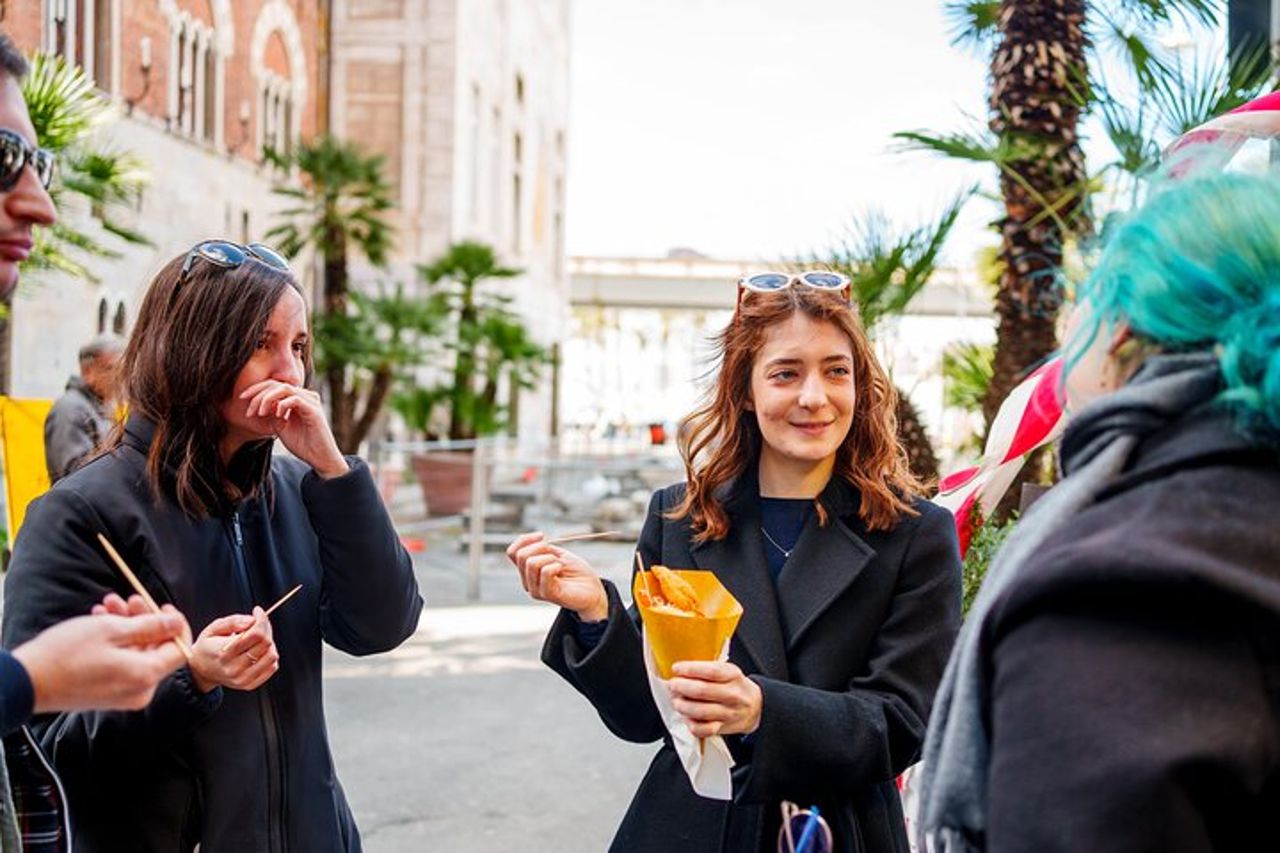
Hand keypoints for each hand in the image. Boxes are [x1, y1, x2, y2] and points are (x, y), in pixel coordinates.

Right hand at [12, 606, 190, 712]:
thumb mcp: (112, 630)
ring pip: (137, 654)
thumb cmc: (67, 654)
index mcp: (146, 676)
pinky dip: (115, 643)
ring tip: (108, 605)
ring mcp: (123, 695)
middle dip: (144, 620)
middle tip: (128, 598)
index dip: (174, 626)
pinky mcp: (107, 694)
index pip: (179, 650)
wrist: (27, 681)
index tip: (161, 607)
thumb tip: (177, 623)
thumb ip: (150, 627)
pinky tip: (99, 621)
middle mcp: (139, 691)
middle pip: (156, 650)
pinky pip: (122, 664)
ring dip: (126, 627)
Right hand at [188, 607, 279, 692]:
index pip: (255, 635)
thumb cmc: (208, 646)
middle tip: (257, 623)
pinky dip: (269, 656)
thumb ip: (232, 622)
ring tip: (257, 639)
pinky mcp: (249, 685)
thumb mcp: (213, 629)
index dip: (261, 619)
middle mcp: (234, 668)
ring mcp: (243, 679)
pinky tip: (258, 651)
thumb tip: (252, 620)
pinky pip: (272, 667)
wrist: (201, 671)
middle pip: (266, 644)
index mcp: (224, 653)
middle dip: (265, 628)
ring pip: (272, 656)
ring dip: (269, 643)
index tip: (257, 611)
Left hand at [239, 379, 348, 477]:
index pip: (274, 385)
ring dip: (267, 399)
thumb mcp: (280, 425)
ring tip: (260, 413)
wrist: (319, 457)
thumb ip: (272, 412)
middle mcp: (305, 396)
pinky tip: (277, 416)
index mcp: (297, 398)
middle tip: (249, 410)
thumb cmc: (302, 444)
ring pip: (284, 388)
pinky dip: (282, 405)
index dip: (256, 389)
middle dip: (258, 395)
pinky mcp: (314, 410)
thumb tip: (261, 402)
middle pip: (277, 384)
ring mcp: (311, 401)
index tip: (242, 398)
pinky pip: (295, 399)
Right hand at [506, 532, 607, 620]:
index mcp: (528, 571)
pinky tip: (562, 570)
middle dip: (540, 547)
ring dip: (549, 557)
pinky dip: (555, 565)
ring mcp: (536, 589)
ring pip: (531, 563)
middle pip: (521, 555)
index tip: (542, 535)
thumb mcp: (557, 554)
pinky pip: (545, 572)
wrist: (593, 591)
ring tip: (560, 565)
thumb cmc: (576, 572)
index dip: (524, 539)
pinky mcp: (548, 594)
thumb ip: (542, 549)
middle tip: (556, 554)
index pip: (512, 552)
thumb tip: (534, 539)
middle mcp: (528, 581)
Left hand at [668, 660, 762, 737]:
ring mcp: (728, 713)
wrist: (756, 708)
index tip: (677, 668)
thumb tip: (681, 669)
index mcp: (733, 676)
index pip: (711, 671)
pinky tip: (686, 716)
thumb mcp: (729, 671)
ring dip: (682, 705)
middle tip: (673, 684)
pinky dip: (690, 723)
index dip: (690, 669)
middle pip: (702, 691)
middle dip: (681, 686)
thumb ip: (709, 668)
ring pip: (700, 711)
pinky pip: (702, 729)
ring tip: (676, 700)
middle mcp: (732, 694)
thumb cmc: (736, 686)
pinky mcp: (722, 728)